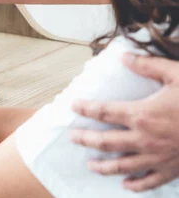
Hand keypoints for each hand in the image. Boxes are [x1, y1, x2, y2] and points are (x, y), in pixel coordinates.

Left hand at [71, 54, 178, 191]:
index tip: (74, 106)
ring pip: (122, 165)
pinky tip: (126, 184)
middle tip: (73, 137)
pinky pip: (149, 181)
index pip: (104, 112)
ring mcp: (157, 157)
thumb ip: (148, 66)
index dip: (86, 108)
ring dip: (103, 166)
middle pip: (105, 141)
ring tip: (91, 165)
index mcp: (142, 114)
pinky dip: (136, 184)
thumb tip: (125, 56)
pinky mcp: (171, 169)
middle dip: (86, 139)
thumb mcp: (177, 75)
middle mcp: (144, 139)